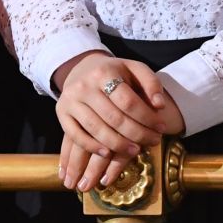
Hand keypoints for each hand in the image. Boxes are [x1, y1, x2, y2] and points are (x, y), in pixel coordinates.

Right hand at [53, 52, 183, 192]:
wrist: (82, 69)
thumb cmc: (115, 73)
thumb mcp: (134, 69)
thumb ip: (151, 83)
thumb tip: (159, 105)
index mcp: (104, 72)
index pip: (128, 101)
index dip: (147, 118)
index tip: (161, 128)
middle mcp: (84, 85)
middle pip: (113, 118)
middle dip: (137, 134)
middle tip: (153, 142)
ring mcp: (70, 99)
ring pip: (96, 129)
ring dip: (118, 145)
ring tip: (135, 150)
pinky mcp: (61, 112)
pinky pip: (76, 135)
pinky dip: (92, 147)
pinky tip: (108, 154)